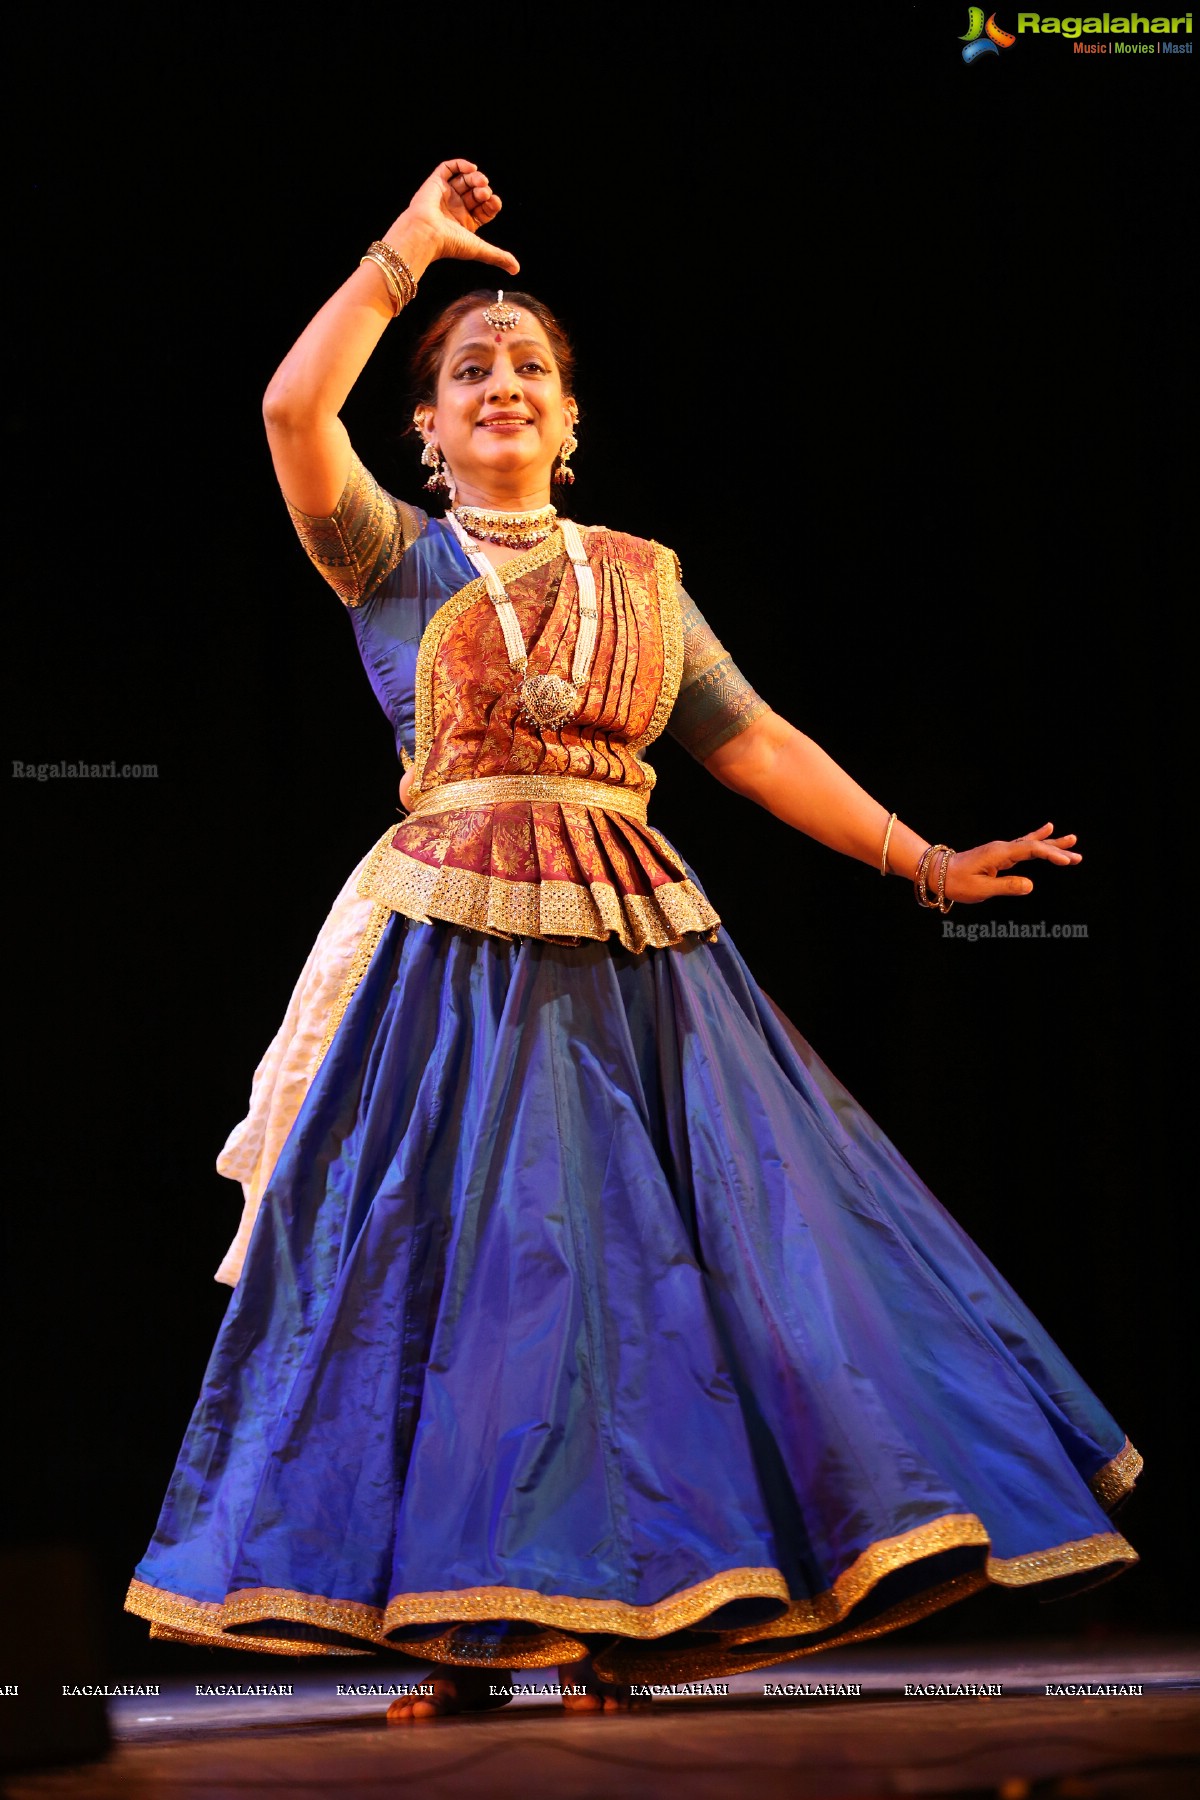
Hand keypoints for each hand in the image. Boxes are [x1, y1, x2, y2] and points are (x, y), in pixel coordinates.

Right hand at [392, 159, 519, 275]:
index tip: (494, 202)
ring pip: (464, 180)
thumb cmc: (450, 244)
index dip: (492, 203)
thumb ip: (498, 257)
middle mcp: (455, 209)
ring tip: (479, 181)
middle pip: (475, 193)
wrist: (426, 234)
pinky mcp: (434, 184)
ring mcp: (444, 195)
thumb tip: (516, 269)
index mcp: (464, 223)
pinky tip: (471, 168)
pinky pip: (447, 168)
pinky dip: (460, 164)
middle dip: (483, 190)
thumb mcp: (480, 249)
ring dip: (475, 178)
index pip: (484, 209)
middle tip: (484, 193)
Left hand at [943, 822, 1080, 903]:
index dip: (1050, 854)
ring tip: (1073, 841)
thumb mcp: (980, 890)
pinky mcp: (1000, 854)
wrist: (937, 872)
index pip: (1030, 850)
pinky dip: (1037, 839)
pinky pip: (1023, 845)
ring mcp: (1001, 849)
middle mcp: (1002, 848)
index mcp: (998, 854)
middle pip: (1035, 845)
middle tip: (1078, 856)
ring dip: (1052, 844)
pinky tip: (1048, 830)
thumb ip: (1006, 887)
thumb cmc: (956, 882)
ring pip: (1032, 844)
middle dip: (1057, 850)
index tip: (1066, 861)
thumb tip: (1031, 885)